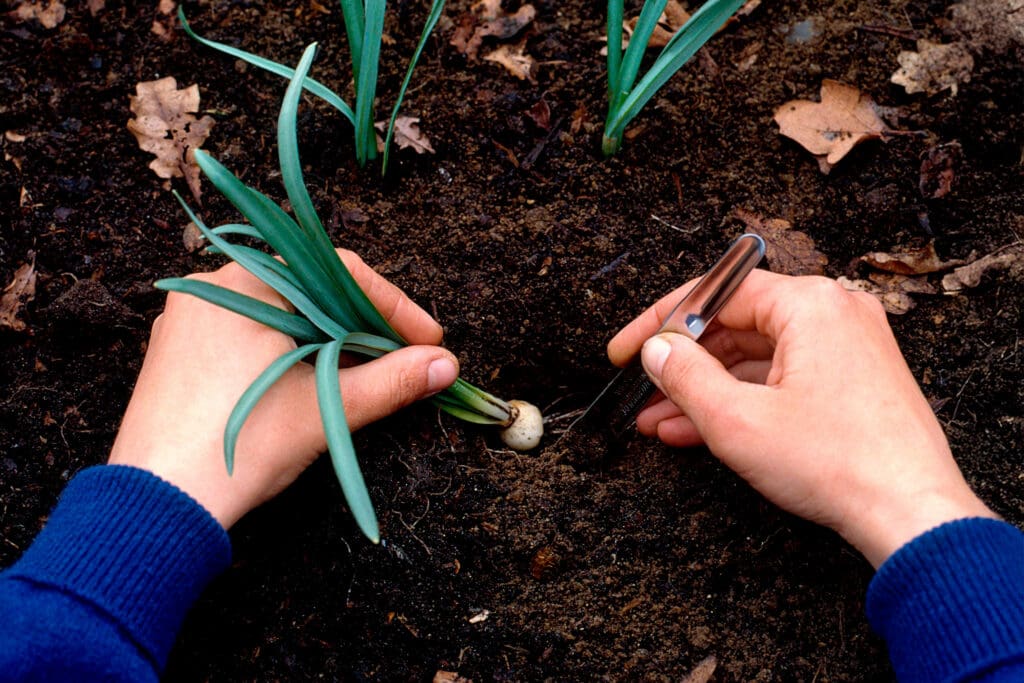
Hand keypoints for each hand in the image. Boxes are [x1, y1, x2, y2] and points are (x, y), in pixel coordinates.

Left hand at [109, 250, 457, 529]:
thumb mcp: (327, 409)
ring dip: (330, 338)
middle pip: (312, 290)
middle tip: (404, 356)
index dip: (394, 307)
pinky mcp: (179, 352)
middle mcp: (214, 287)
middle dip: (364, 324)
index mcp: (247, 283)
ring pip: (282, 314)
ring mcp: (191, 319)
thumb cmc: (241, 447)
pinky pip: (250, 334)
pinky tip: (314, 379)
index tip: (429, 342)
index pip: (341, 273)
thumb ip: (392, 380)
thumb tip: (445, 366)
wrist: (158, 505)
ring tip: (368, 371)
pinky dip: (290, 350)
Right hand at [608, 270, 996, 566]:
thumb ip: (685, 376)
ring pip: (755, 358)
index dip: (659, 323)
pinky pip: (782, 379)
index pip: (714, 293)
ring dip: (705, 389)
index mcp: (809, 304)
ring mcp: (847, 348)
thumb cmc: (839, 464)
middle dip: (682, 365)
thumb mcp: (736, 420)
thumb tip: (657, 351)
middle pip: (735, 326)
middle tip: (642, 389)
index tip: (627, 350)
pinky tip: (699, 430)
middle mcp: (833, 314)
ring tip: (659, 420)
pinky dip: (742, 401)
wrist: (912, 515)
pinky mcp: (853, 382)